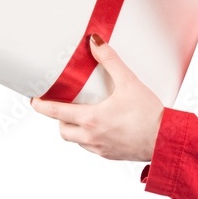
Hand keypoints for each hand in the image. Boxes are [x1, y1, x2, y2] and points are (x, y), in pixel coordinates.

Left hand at [30, 34, 163, 160]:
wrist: (164, 140)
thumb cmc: (148, 113)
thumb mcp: (129, 81)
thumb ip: (110, 60)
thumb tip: (95, 43)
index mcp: (91, 119)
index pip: (57, 113)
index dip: (42, 106)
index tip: (33, 101)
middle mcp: (91, 137)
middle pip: (62, 130)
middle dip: (59, 118)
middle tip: (64, 104)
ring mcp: (100, 148)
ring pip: (76, 140)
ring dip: (74, 128)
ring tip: (84, 114)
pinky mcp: (110, 155)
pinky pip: (91, 147)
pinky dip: (89, 137)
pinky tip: (102, 126)